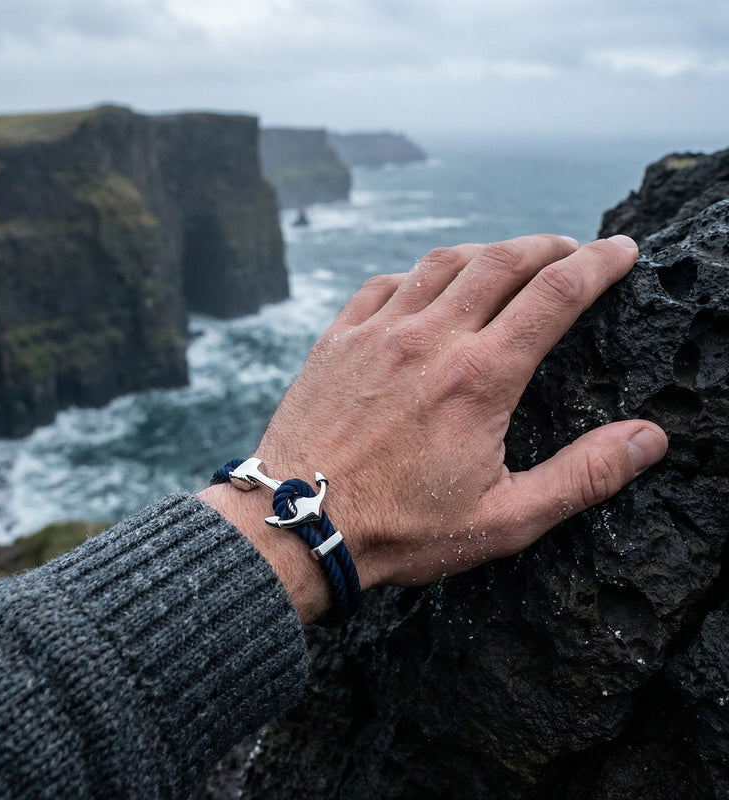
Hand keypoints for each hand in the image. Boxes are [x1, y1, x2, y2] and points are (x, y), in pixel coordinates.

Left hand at [200, 234, 667, 620]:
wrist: (299, 523)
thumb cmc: (400, 529)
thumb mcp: (505, 519)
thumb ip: (583, 475)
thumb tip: (649, 438)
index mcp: (480, 377)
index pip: (556, 294)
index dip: (599, 263)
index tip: (622, 250)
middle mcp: (431, 338)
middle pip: (503, 261)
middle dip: (549, 245)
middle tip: (572, 248)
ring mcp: (379, 332)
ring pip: (444, 261)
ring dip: (486, 252)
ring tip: (509, 260)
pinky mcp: (339, 339)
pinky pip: (385, 284)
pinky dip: (417, 275)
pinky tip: (425, 288)